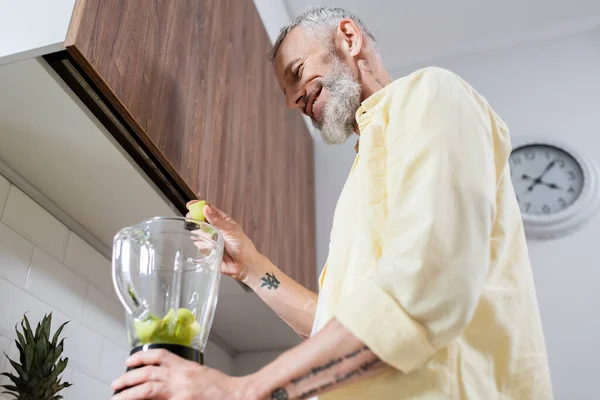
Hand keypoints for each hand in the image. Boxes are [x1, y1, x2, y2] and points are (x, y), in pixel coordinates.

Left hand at [111, 349, 252, 399]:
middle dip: (128, 378)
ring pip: (147, 389)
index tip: (129, 361)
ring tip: (117, 396)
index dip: (141, 357)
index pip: (159, 356)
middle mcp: (180, 378)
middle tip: (116, 384)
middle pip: (148, 374)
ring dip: (129, 392)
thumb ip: (183, 376)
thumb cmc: (224, 388)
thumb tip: (167, 380)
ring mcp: (179, 393)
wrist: (239, 395)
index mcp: (185, 367)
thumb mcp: (202, 375)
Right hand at [186, 201, 260, 283]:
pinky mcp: (206, 250)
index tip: (190, 205)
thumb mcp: (230, 230)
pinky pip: (198, 244)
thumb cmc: (242, 246)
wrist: (243, 265)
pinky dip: (200, 244)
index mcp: (221, 220)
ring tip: (205, 236)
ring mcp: (210, 238)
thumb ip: (217, 220)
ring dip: (198, 233)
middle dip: (194, 218)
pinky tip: (208, 246)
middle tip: (191, 219)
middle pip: (200, 219)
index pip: (208, 209)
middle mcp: (214, 228)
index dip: (198, 205)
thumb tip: (206, 208)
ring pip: (198, 232)